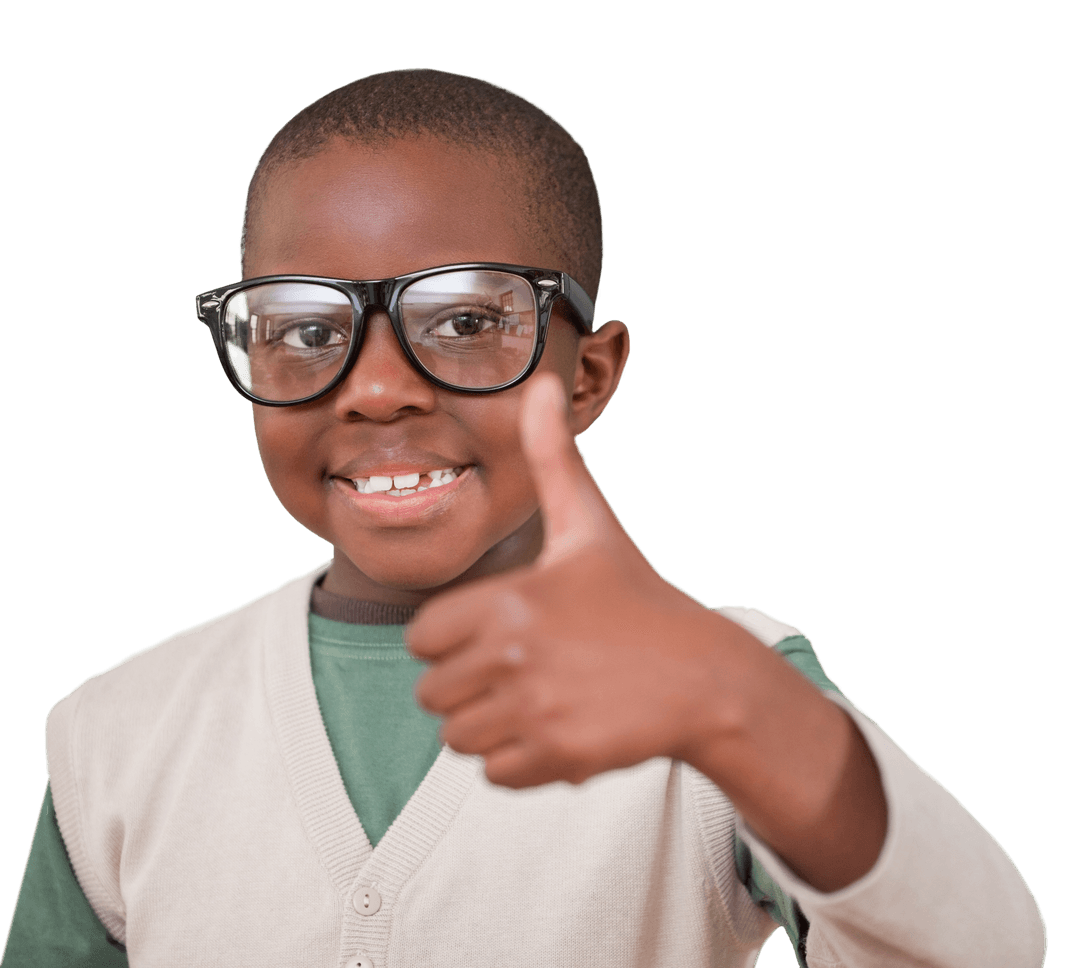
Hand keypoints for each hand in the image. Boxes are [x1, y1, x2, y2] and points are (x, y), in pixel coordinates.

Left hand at [407, 373, 758, 788]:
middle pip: (433, 692)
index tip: (496, 630)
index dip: (452, 635)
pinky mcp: (556, 760)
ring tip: (537, 698)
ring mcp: (534, 713)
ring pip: (458, 739)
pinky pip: (494, 774)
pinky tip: (557, 728)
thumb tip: (542, 382)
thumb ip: (554, 457)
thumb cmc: (637, 597)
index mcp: (506, 600)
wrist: (704, 676)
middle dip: (468, 684)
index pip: (420, 638)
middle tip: (523, 667)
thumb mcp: (590, 524)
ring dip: (489, 724)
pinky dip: (519, 760)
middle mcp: (511, 658)